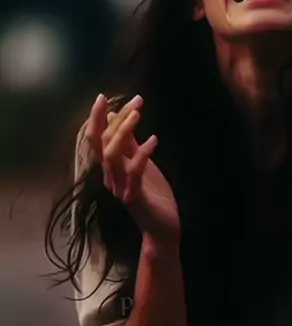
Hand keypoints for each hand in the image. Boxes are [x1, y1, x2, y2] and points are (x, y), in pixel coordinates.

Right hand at [85, 93, 180, 240]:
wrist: (162, 227)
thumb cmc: (153, 195)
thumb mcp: (140, 164)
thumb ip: (128, 143)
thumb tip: (114, 117)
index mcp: (111, 168)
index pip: (96, 139)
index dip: (96, 118)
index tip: (104, 97)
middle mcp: (111, 177)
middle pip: (103, 143)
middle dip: (116, 119)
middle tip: (136, 101)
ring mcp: (121, 187)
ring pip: (112, 155)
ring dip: (124, 132)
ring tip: (138, 114)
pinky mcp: (135, 196)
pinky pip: (134, 172)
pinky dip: (142, 153)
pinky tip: (154, 140)